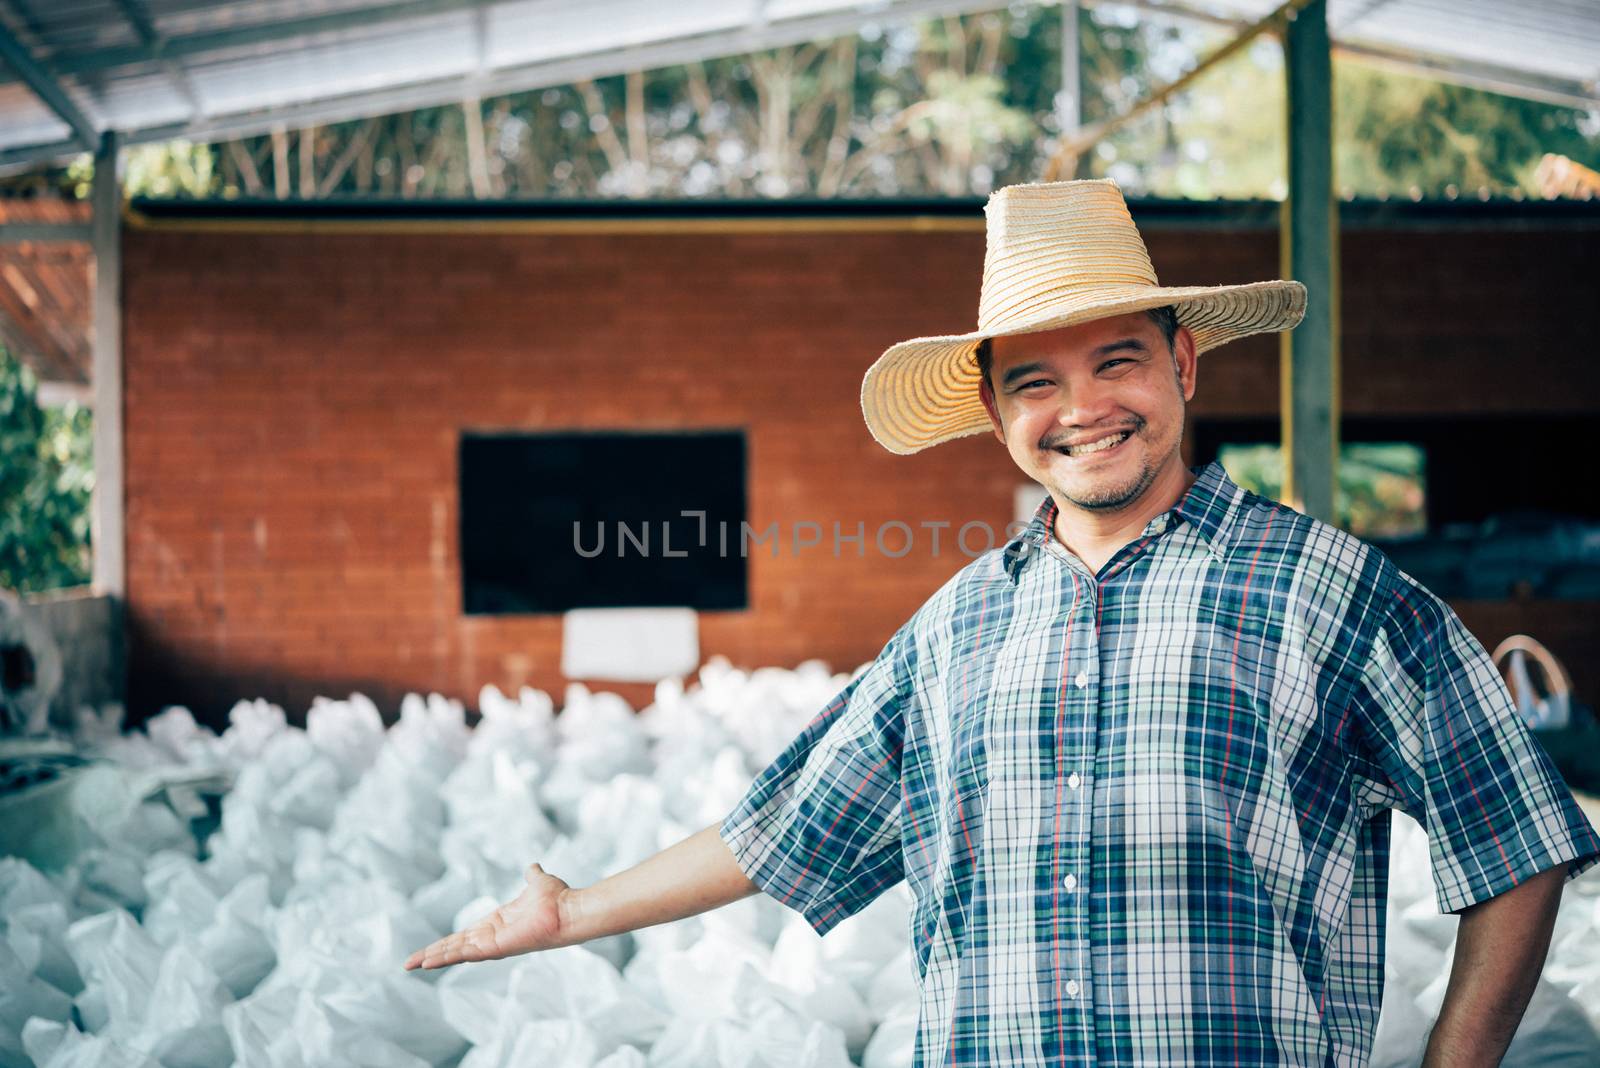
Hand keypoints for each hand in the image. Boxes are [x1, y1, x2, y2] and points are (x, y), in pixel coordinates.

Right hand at [403, 862, 571, 970]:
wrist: (570, 909)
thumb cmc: (557, 899)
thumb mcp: (538, 882)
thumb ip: (532, 876)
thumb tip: (533, 866)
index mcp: (497, 922)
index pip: (465, 934)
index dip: (446, 942)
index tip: (429, 949)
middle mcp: (492, 935)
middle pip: (455, 946)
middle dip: (432, 954)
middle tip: (409, 963)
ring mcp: (493, 943)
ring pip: (456, 951)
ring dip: (433, 957)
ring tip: (411, 964)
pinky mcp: (496, 947)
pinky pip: (466, 953)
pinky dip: (447, 957)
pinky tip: (429, 962)